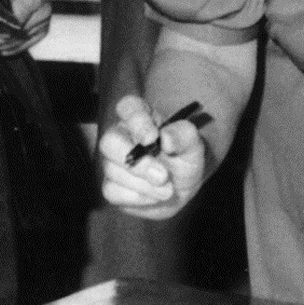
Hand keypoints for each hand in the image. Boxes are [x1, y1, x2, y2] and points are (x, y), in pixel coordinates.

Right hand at [97, 93, 207, 219]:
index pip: (128, 107)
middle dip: (137, 163)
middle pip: (109, 141)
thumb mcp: (194, 145)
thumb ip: (184, 135)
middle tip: (163, 176)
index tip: (152, 138)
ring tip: (168, 190)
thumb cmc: (184, 159)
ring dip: (144, 184)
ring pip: (112, 170)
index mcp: (141, 117)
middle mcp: (122, 136)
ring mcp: (113, 162)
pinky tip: (155, 196)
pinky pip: (112, 191)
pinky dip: (137, 198)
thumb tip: (166, 138)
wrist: (182, 189)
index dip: (136, 121)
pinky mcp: (111, 186)